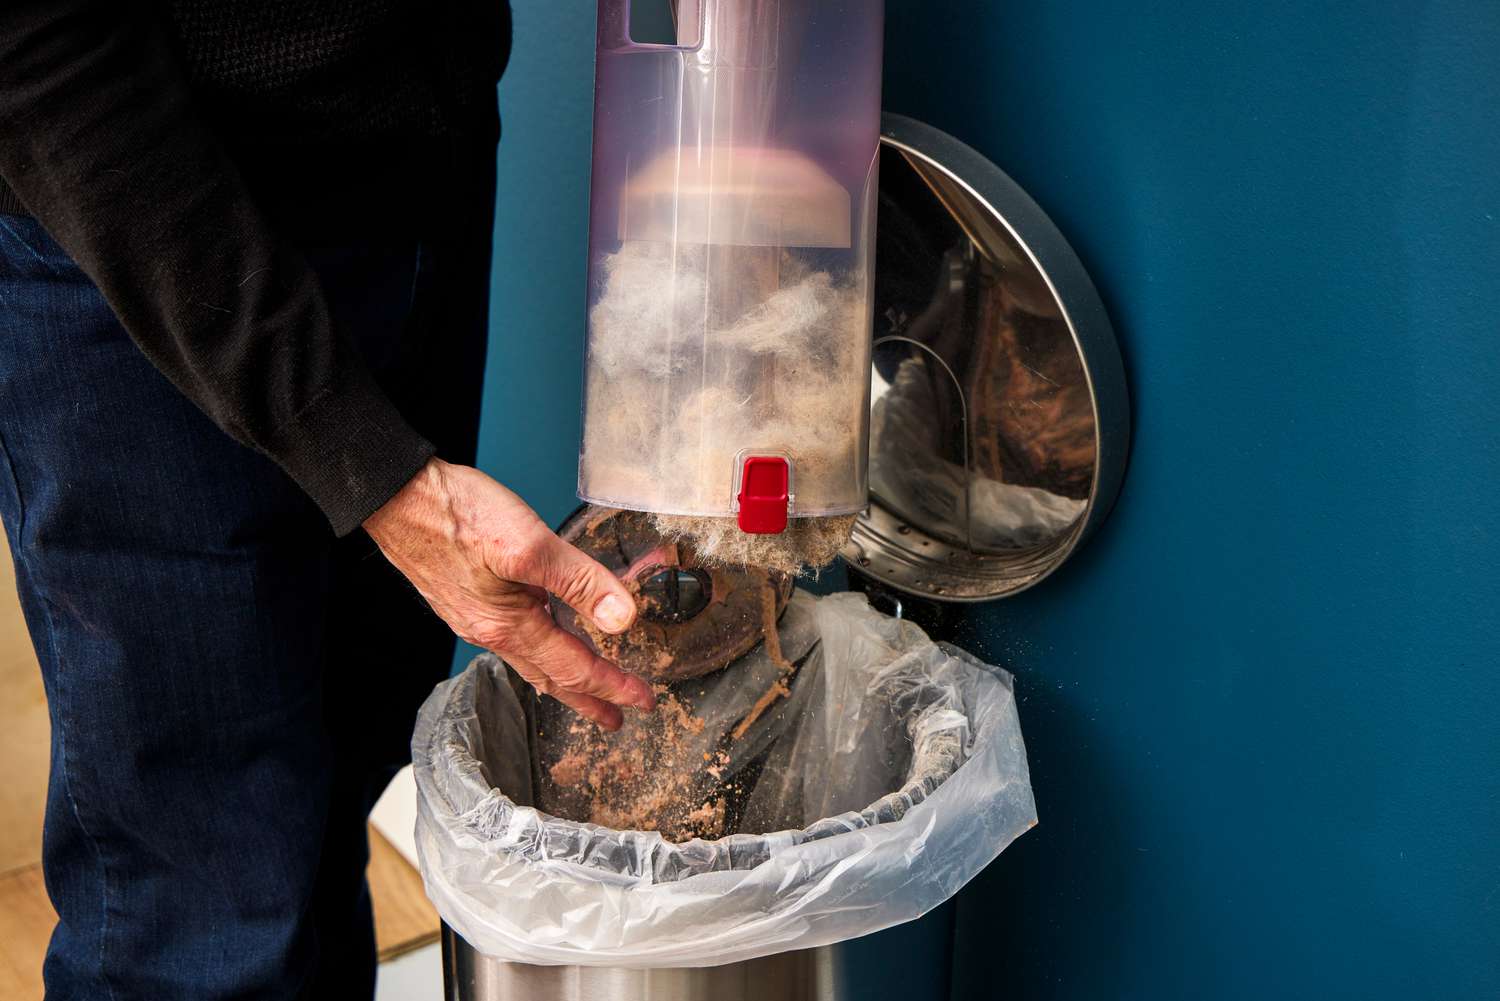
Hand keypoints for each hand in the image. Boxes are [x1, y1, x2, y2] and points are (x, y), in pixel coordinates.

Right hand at [364, 458, 653, 729]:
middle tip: (615, 718)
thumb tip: (621, 619)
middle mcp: (491, 631)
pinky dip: (540, 651)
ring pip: (531, 660)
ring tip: (587, 688)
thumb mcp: (529, 544)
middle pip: (551, 678)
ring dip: (564, 677)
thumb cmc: (456, 514)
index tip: (643, 701)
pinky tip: (544, 640)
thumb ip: (578, 580)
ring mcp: (475, 618)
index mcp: (509, 626)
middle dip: (588, 699)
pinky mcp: (466, 599)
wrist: (397, 497)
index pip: (575, 668)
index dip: (613, 685)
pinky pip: (514, 640)